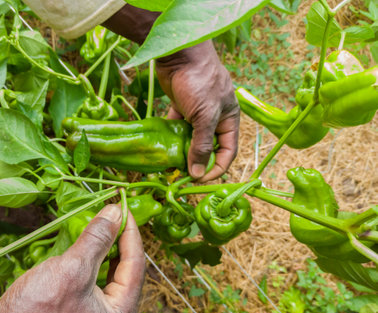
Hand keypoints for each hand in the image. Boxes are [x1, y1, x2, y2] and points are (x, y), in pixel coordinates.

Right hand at [0, 205, 144, 312]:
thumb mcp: (72, 270)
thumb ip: (97, 240)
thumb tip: (115, 213)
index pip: (136, 264)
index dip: (130, 232)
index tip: (123, 208)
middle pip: (124, 268)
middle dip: (117, 239)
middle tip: (112, 214)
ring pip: (105, 272)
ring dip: (102, 247)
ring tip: (98, 224)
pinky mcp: (74, 310)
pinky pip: (89, 278)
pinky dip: (87, 259)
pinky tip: (80, 244)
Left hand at [156, 40, 239, 181]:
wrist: (179, 53)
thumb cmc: (199, 83)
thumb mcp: (205, 116)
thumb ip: (202, 145)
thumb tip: (197, 174)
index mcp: (229, 120)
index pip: (228, 152)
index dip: (216, 168)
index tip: (199, 179)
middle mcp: (215, 118)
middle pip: (209, 147)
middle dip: (198, 162)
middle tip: (181, 174)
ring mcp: (197, 113)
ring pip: (192, 139)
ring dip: (182, 152)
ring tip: (170, 164)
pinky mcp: (181, 107)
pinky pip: (178, 127)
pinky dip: (172, 137)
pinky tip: (162, 147)